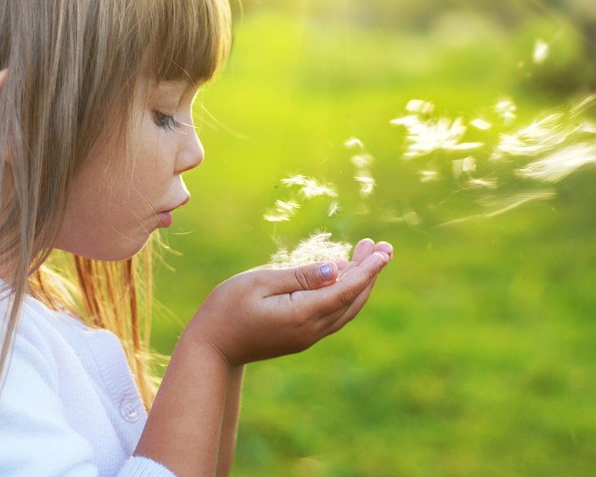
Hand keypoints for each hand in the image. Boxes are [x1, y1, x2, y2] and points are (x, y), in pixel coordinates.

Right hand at [182, 238, 392, 367]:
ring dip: (361, 283)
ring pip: (347, 308)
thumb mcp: (260, 282)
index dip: (368, 269)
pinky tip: (346, 276)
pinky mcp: (303, 336)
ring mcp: (308, 336)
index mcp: (303, 314)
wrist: (211, 349)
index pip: (346, 289)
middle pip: (353, 299)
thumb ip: (300, 276)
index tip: (384, 250)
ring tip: (369, 254)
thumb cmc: (227, 308)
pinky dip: (347, 294)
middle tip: (383, 245)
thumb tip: (336, 269)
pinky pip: (335, 314)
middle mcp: (312, 329)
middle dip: (370, 272)